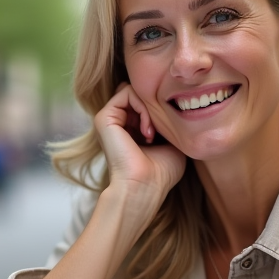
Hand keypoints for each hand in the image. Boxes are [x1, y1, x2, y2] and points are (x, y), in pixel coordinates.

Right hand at [94, 84, 184, 205]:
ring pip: (135, 90)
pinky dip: (143, 107)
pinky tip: (147, 131)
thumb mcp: (171, 141)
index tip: (167, 132)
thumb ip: (169, 121)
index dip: (161, 109)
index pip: (146, 101)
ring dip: (150, 108)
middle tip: (159, 132)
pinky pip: (127, 92)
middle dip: (155, 107)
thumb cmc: (161, 173)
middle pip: (141, 93)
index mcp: (130, 129)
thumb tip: (174, 101)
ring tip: (152, 133)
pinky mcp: (104, 117)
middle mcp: (117, 123)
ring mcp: (109, 119)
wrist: (144, 187)